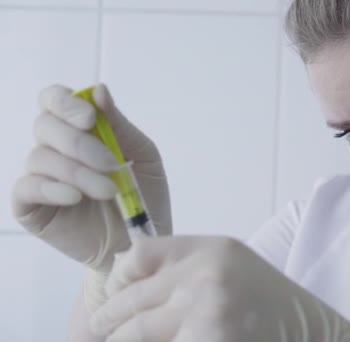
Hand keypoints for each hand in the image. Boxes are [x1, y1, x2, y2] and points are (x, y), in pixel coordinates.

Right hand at [11, 84, 171, 309]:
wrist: (140, 242)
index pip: (54, 100)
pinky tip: (75, 198)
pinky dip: (52, 189)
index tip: (90, 119)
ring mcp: (41, 177)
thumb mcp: (142, 156)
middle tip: (112, 165)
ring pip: (40, 157)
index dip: (66, 103)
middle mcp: (55, 149)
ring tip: (109, 191)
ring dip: (78, 172)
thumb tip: (98, 90)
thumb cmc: (144, 195)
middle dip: (80, 144)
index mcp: (79, 130)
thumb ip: (119, 125)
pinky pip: (27, 187)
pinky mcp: (31, 207)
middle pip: (44, 125)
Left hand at [91, 236, 349, 341]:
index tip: (111, 295)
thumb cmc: (267, 302)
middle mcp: (205, 276)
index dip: (117, 278)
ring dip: (121, 341)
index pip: (139, 254)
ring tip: (114, 341)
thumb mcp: (230, 266)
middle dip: (106, 321)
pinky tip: (167, 341)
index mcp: (210, 249)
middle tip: (98, 330)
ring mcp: (206, 314)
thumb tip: (124, 278)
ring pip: (133, 334)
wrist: (310, 333)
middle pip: (128, 299)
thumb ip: (184, 265)